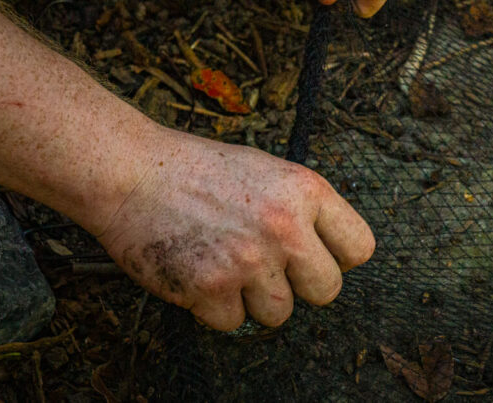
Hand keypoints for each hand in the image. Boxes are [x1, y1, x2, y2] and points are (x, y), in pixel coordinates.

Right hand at [97, 127, 374, 329]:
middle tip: (270, 267)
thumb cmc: (199, 170)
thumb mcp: (268, 171)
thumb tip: (330, 253)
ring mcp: (248, 259)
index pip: (360, 248)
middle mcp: (284, 226)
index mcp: (306, 190)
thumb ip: (303, 209)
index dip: (338, 256)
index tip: (316, 254)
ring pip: (279, 313)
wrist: (132, 171)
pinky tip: (199, 271)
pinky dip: (214, 307)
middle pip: (327, 291)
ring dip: (254, 299)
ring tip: (227, 262)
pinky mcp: (210, 288)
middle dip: (300, 286)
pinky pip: (232, 323)